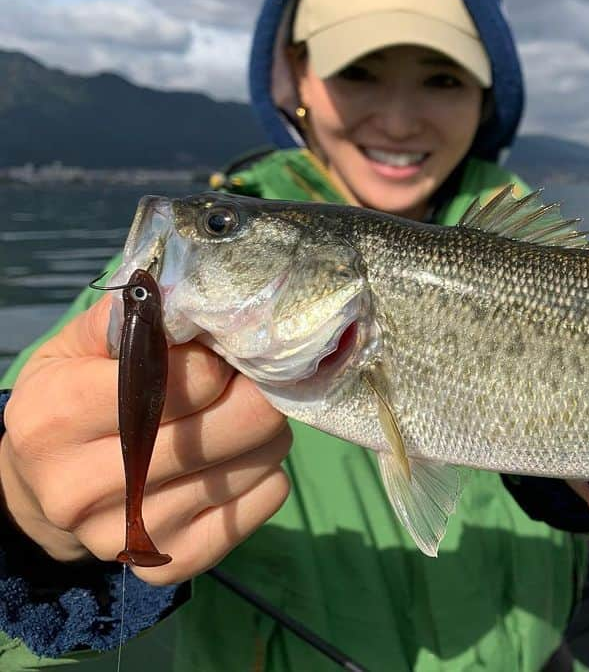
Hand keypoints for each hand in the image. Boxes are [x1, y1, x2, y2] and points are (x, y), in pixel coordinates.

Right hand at [0, 297, 291, 584]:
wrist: (47, 488)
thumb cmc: (76, 398)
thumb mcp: (82, 347)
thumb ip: (134, 319)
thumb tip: (196, 297)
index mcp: (55, 416)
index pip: (175, 381)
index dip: (216, 362)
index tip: (219, 355)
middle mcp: (78, 486)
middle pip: (223, 429)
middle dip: (255, 394)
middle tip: (254, 380)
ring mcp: (123, 535)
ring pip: (251, 467)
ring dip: (268, 433)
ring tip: (246, 415)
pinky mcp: (166, 564)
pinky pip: (261, 506)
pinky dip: (268, 476)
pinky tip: (242, 460)